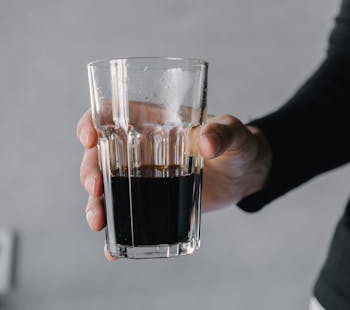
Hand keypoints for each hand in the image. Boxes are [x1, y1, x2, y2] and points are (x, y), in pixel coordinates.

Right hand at [77, 109, 271, 260]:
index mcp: (155, 122)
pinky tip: (112, 250)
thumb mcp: (234, 133)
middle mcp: (142, 149)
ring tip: (98, 222)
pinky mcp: (156, 202)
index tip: (88, 138)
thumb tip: (207, 142)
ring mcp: (146, 178)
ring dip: (96, 204)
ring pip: (109, 189)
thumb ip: (224, 132)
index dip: (92, 122)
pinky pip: (129, 217)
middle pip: (101, 156)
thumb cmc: (238, 144)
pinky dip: (117, 234)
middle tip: (96, 188)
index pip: (112, 114)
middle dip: (90, 172)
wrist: (246, 174)